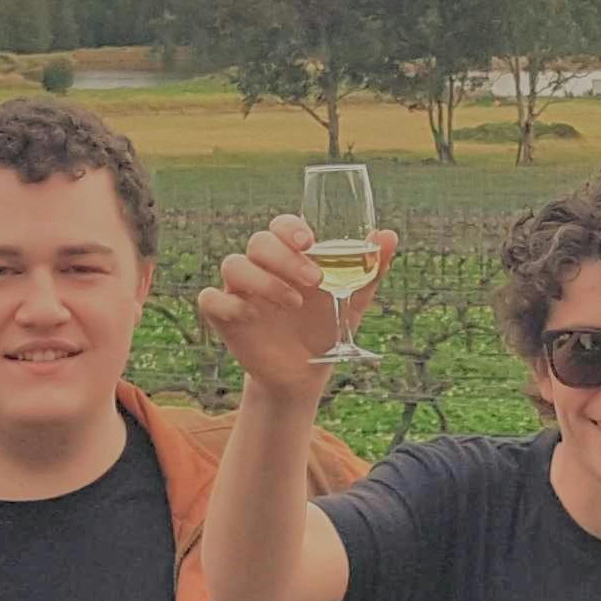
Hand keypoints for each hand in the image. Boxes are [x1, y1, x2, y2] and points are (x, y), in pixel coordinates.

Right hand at [196, 217, 394, 393]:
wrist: (307, 373)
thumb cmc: (327, 326)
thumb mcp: (354, 299)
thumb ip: (370, 268)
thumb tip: (389, 235)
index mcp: (289, 256)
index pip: (280, 226)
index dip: (290, 228)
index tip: (309, 241)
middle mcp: (261, 267)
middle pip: (257, 242)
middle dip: (284, 257)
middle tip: (314, 280)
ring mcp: (240, 290)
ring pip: (233, 264)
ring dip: (263, 280)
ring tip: (293, 302)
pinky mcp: (224, 317)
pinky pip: (210, 299)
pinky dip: (228, 303)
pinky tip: (253, 316)